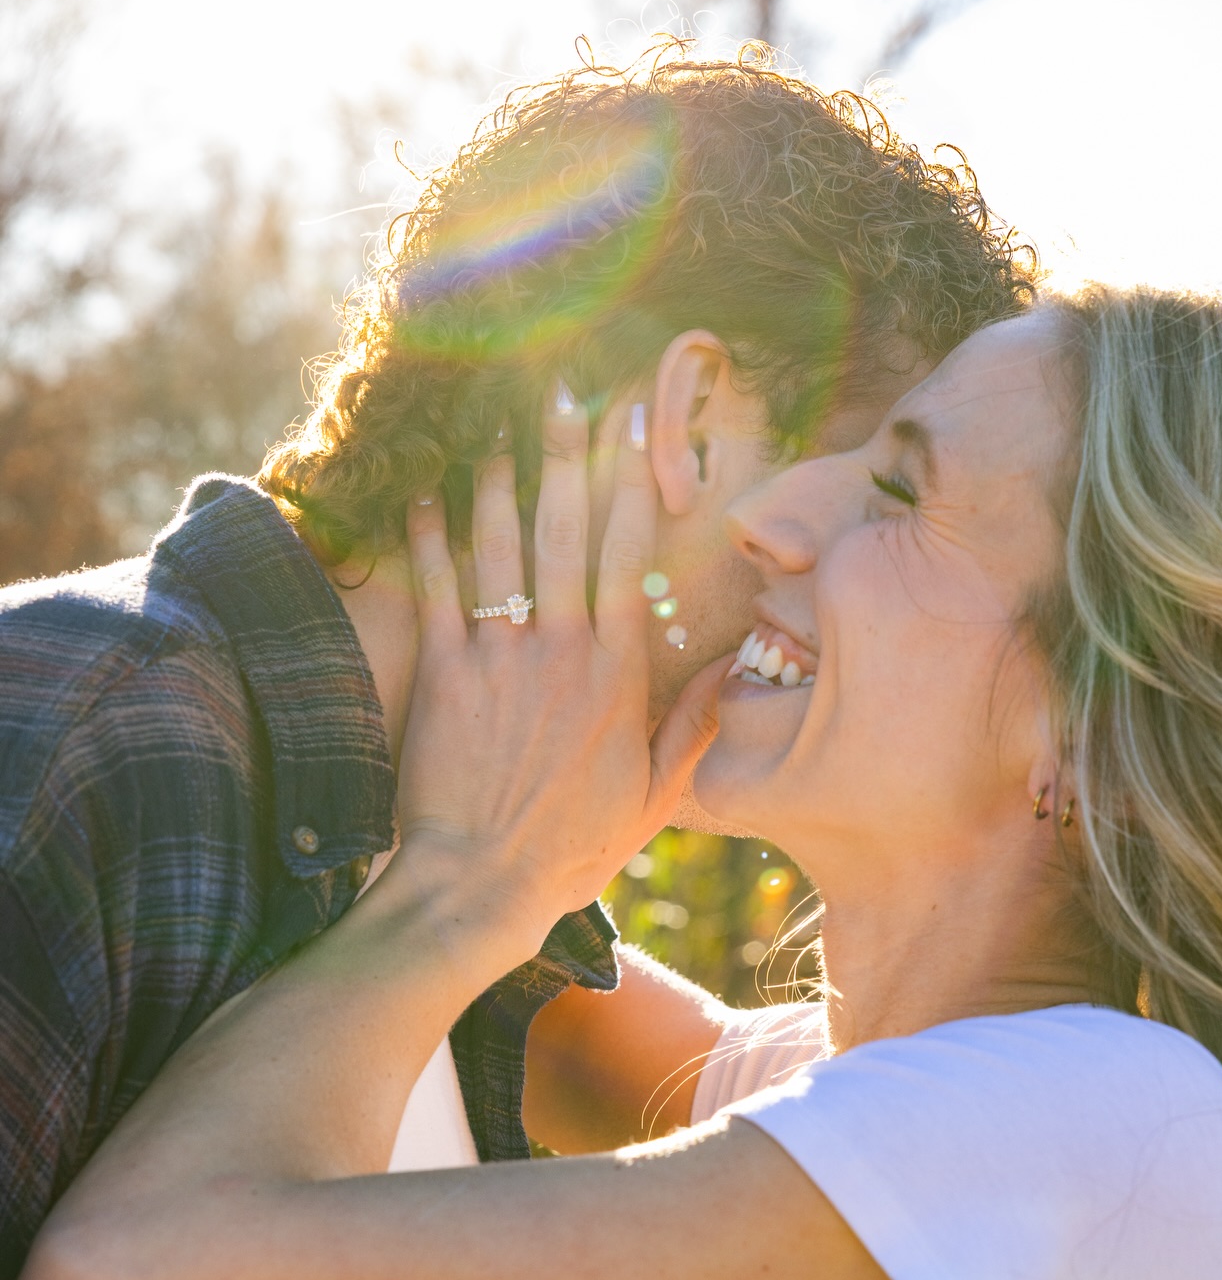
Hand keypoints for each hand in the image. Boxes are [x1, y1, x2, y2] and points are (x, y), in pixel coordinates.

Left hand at [393, 386, 724, 954]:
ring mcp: (499, 658)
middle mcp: (561, 651)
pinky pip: (437, 589)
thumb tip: (735, 672)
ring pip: (500, 547)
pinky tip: (428, 489)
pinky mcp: (444, 674)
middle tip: (566, 391)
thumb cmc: (570, 850)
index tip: (634, 427)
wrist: (481, 888)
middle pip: (566, 531)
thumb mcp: (653, 798)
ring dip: (500, 478)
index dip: (630, 485)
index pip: (627, 558)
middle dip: (567, 454)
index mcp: (616, 676)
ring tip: (499, 423)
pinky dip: (431, 536)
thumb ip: (691, 729)